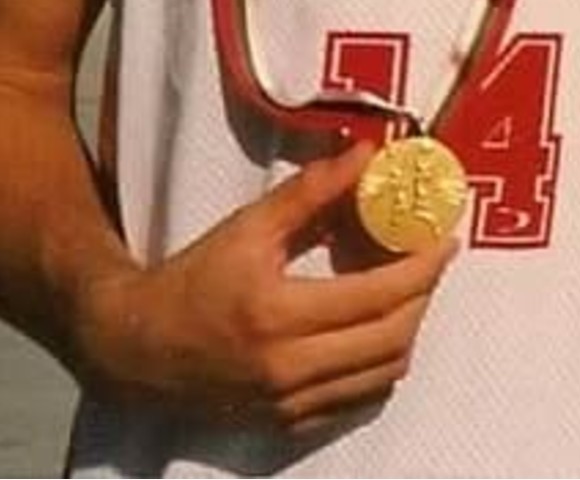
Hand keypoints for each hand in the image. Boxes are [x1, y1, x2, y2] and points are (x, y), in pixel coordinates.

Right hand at [75, 144, 456, 433]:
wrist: (135, 348)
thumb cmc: (192, 278)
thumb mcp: (248, 226)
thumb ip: (311, 191)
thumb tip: (366, 155)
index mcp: (278, 315)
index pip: (379, 297)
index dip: (423, 267)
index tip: (445, 237)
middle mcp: (288, 369)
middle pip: (392, 340)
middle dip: (425, 296)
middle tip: (434, 260)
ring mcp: (290, 405)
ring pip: (382, 376)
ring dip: (409, 331)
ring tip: (411, 291)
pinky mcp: (287, 425)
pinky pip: (357, 401)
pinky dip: (381, 366)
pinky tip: (379, 331)